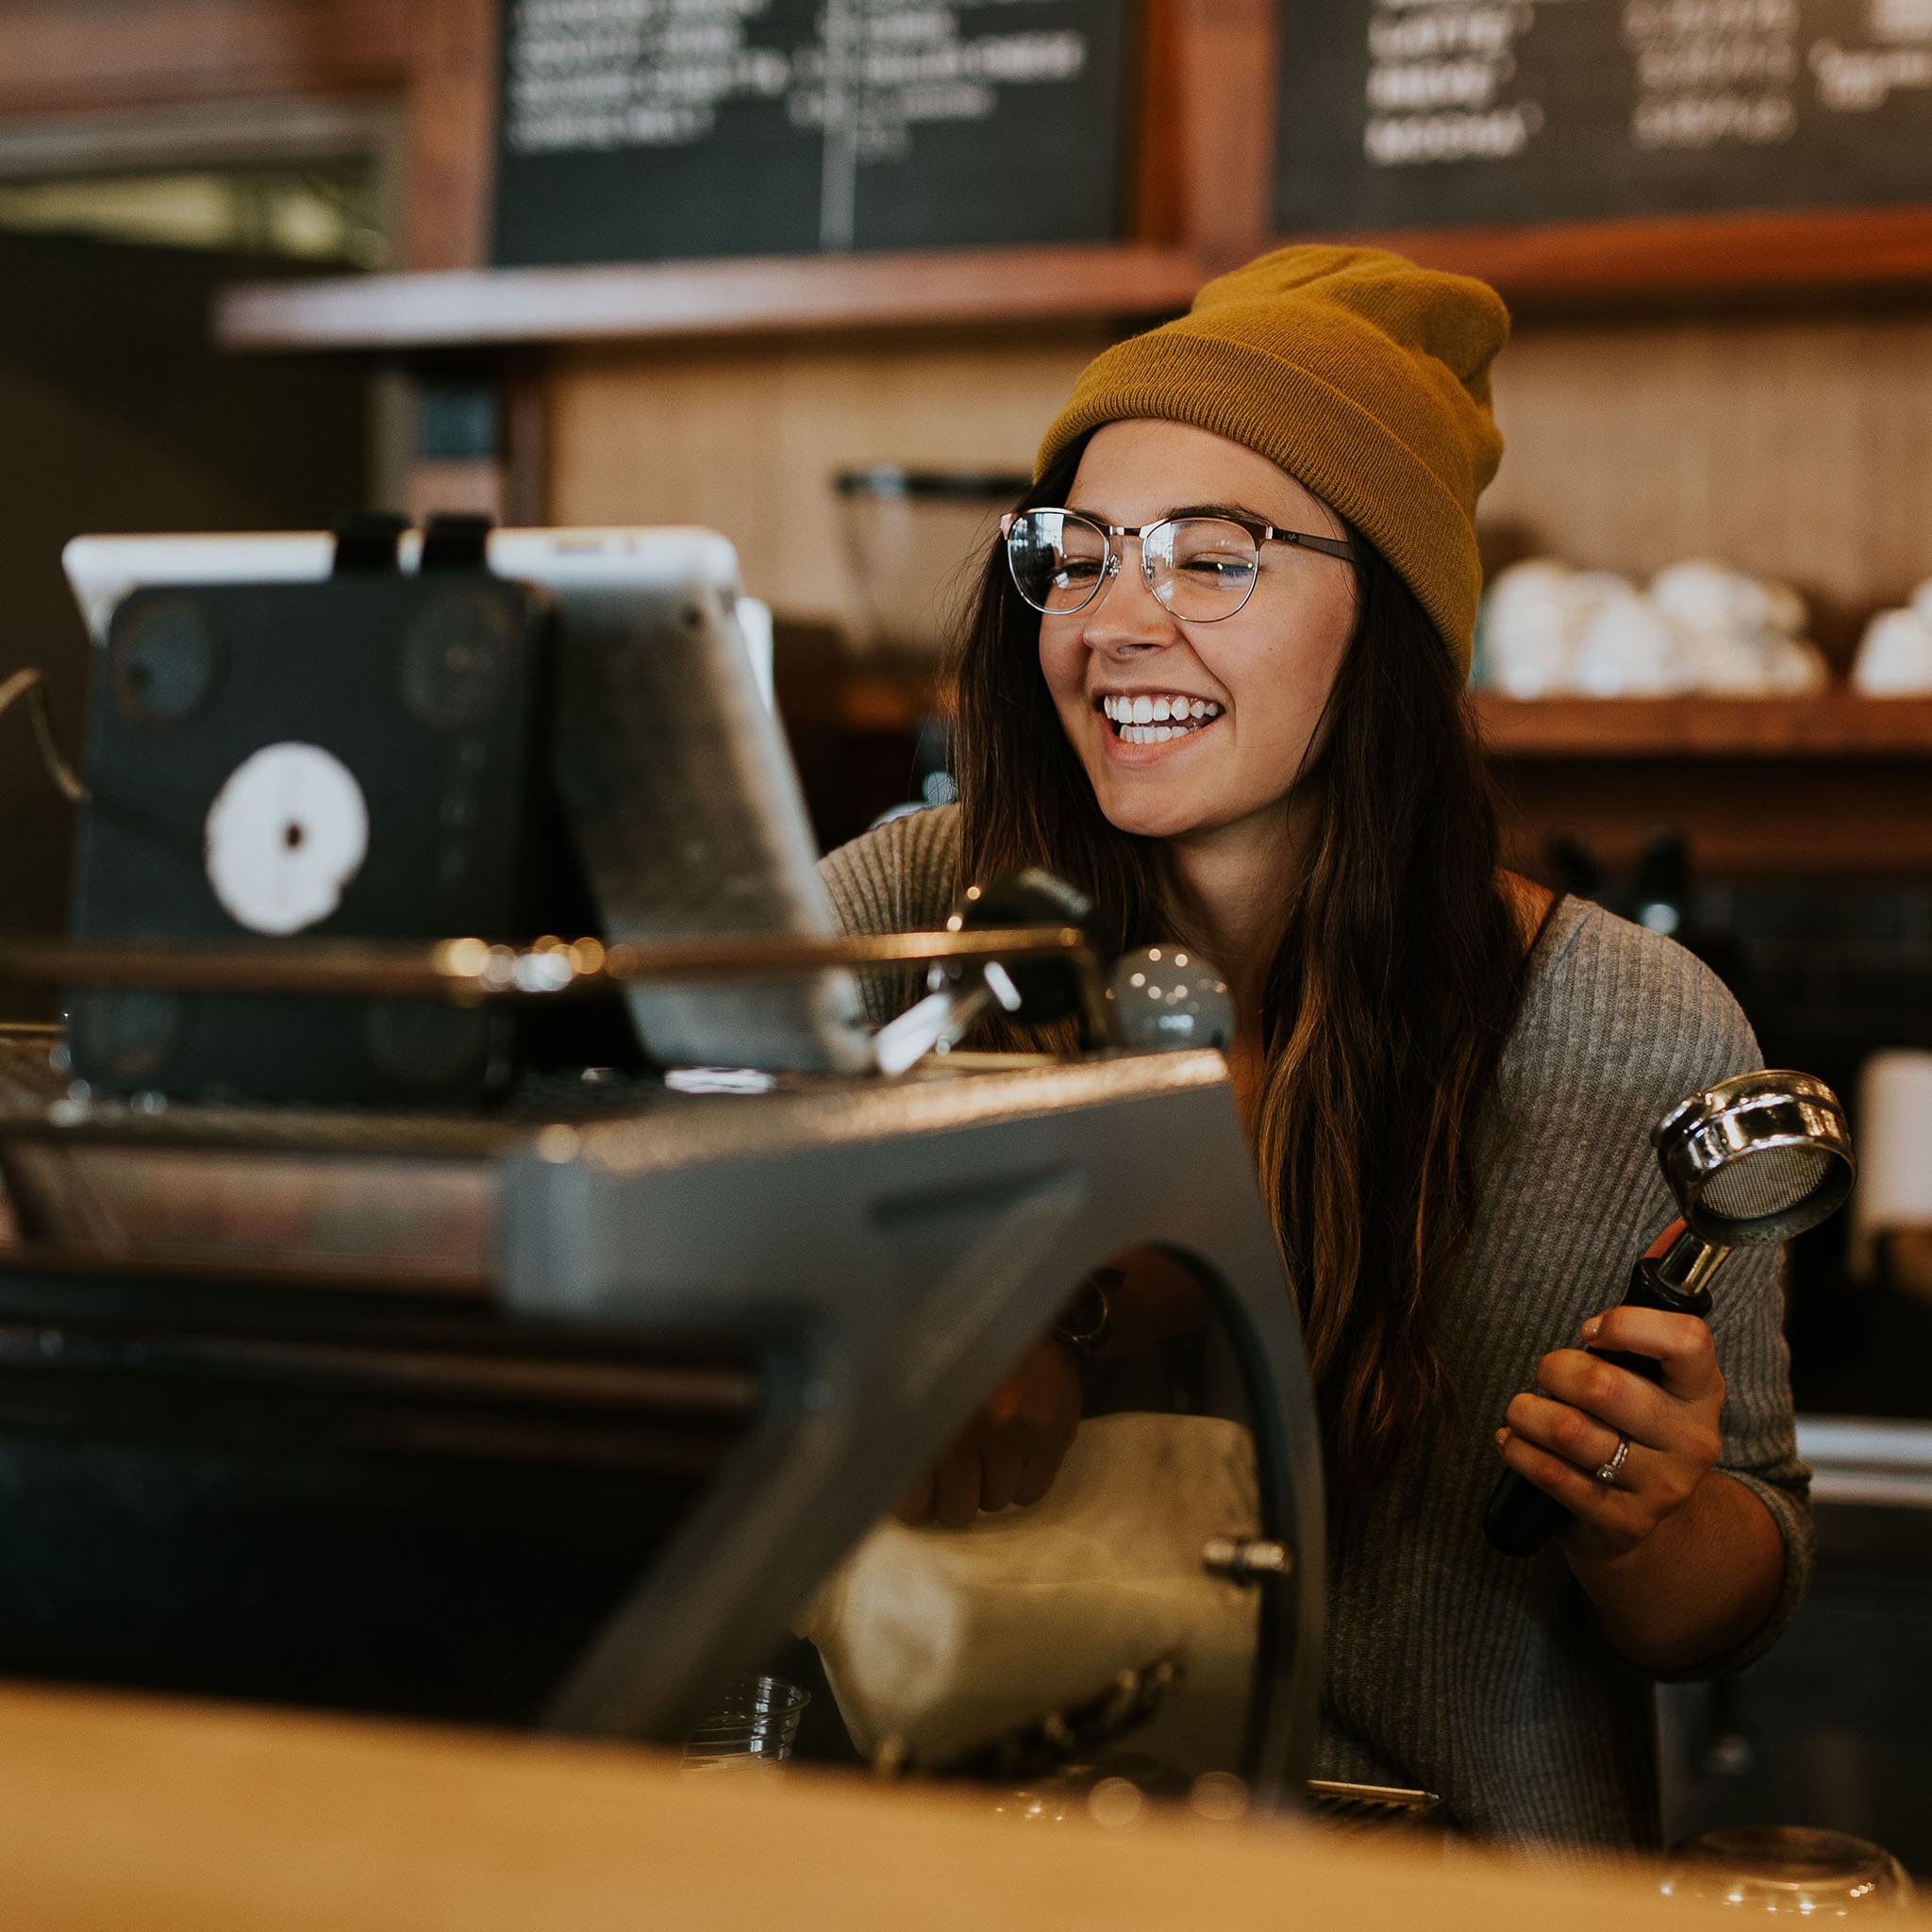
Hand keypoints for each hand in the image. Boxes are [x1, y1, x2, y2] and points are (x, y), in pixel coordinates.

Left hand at [896, 1338, 1081, 1528]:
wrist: (1028, 1318)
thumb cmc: (963, 1354)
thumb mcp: (922, 1384)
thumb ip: (905, 1434)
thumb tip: (889, 1486)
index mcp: (928, 1415)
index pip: (912, 1498)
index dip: (916, 1505)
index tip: (920, 1495)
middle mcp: (969, 1426)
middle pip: (957, 1509)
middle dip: (955, 1500)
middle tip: (957, 1478)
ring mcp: (1014, 1432)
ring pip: (995, 1503)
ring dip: (990, 1487)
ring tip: (991, 1452)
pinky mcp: (1052, 1435)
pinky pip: (1030, 1494)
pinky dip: (1022, 1483)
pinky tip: (1018, 1453)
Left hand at [1494, 1306, 1724, 1563]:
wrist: (1645, 1526)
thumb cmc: (1636, 1425)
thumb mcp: (1657, 1371)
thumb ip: (1654, 1302)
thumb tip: (1675, 1225)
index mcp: (1702, 1389)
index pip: (1686, 1340)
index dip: (1626, 1325)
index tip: (1591, 1331)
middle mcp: (1691, 1440)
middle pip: (1603, 1386)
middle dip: (1553, 1370)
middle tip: (1546, 1374)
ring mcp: (1661, 1487)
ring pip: (1569, 1431)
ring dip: (1526, 1412)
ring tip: (1522, 1410)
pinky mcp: (1621, 1523)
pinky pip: (1552, 1476)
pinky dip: (1518, 1451)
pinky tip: (1514, 1442)